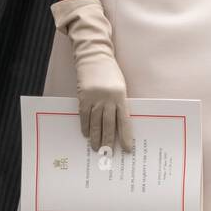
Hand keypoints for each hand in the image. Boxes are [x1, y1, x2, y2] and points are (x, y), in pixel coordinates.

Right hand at [50, 0, 133, 152]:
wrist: (95, 56)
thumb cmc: (111, 72)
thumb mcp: (121, 86)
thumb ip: (120, 103)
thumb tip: (118, 123)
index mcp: (121, 96)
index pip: (124, 121)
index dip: (125, 136)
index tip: (127, 149)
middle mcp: (108, 99)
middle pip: (108, 125)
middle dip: (109, 141)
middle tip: (108, 154)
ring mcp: (94, 98)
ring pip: (95, 123)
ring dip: (96, 137)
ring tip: (97, 148)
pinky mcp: (83, 97)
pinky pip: (84, 116)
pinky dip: (85, 126)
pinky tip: (86, 135)